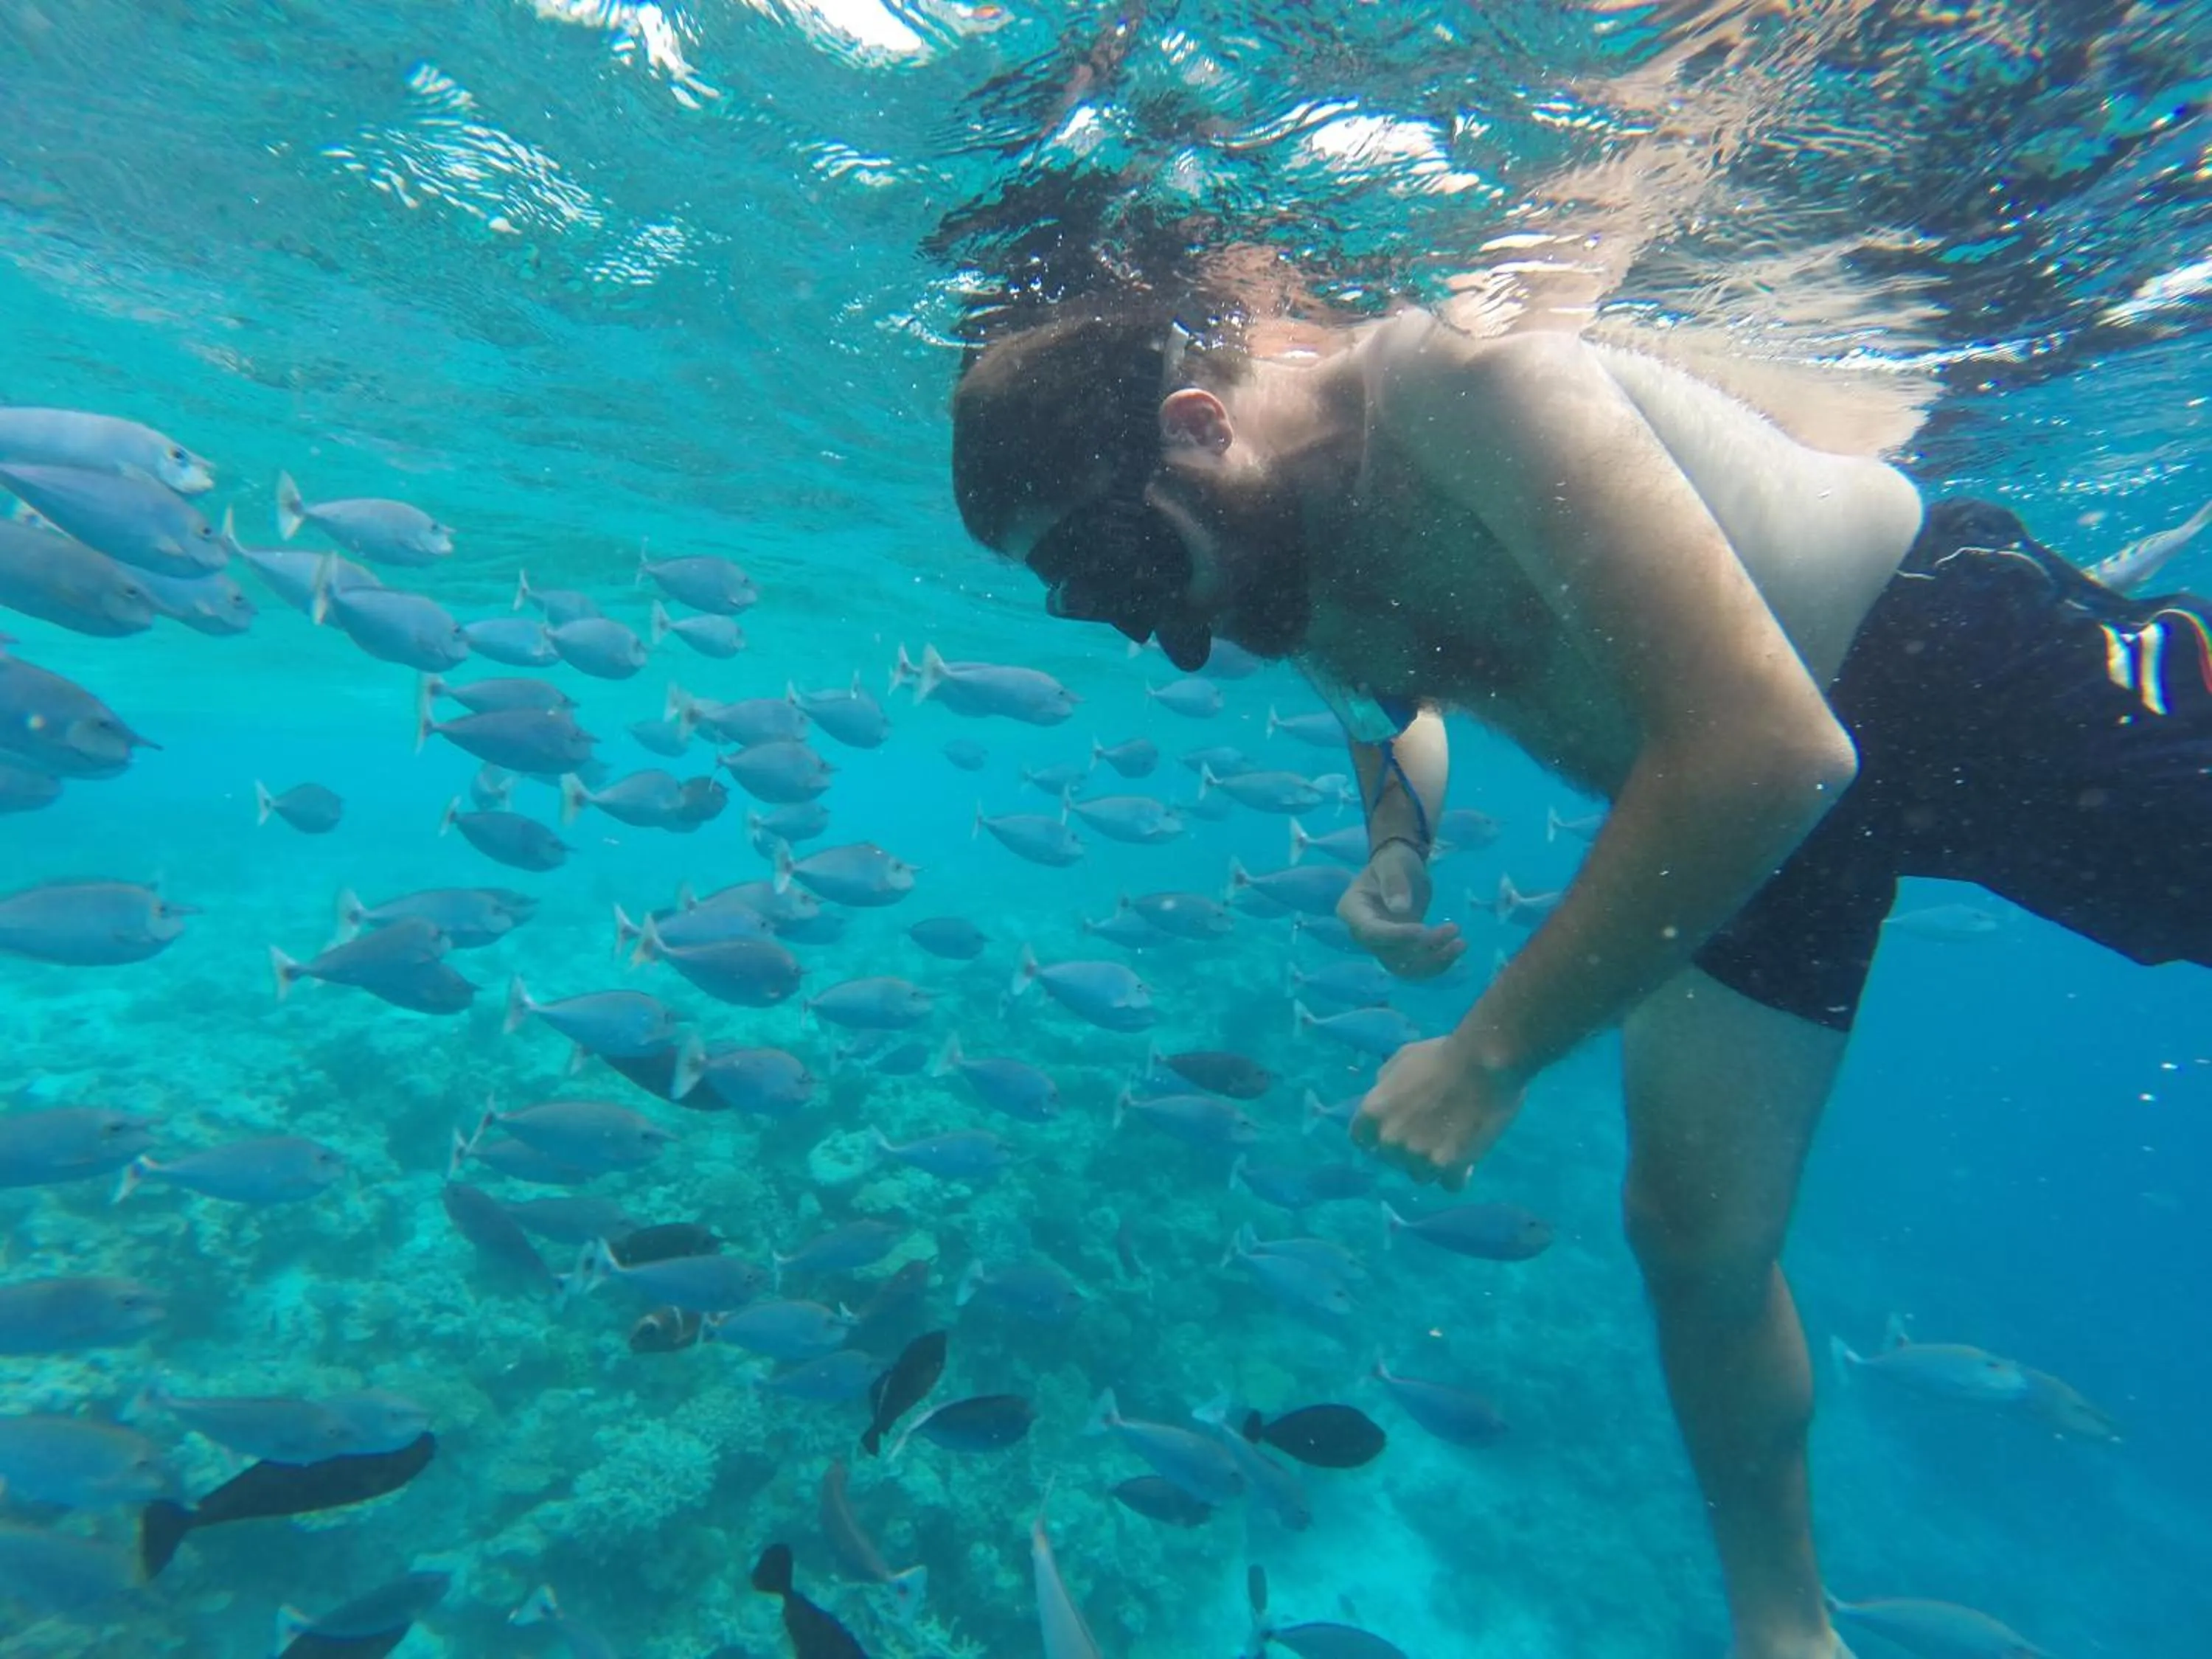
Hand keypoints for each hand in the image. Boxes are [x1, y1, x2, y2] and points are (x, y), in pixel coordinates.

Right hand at [1337, 840, 1464, 979]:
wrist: (1401, 870)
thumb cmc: (1394, 861)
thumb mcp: (1394, 862)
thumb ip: (1394, 882)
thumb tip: (1400, 909)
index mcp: (1353, 910)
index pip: (1371, 932)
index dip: (1396, 935)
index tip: (1423, 929)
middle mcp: (1363, 934)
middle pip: (1389, 953)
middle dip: (1424, 947)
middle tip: (1453, 929)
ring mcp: (1382, 945)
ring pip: (1405, 967)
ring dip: (1434, 961)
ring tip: (1460, 943)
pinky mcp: (1400, 951)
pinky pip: (1416, 967)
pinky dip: (1437, 963)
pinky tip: (1456, 949)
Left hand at [1350, 1034, 1524, 1189]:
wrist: (1483, 1064)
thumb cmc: (1441, 1055)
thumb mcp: (1400, 1060)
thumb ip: (1385, 1084)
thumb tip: (1383, 1095)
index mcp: (1373, 1112)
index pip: (1360, 1139)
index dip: (1377, 1136)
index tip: (1394, 1130)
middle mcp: (1390, 1140)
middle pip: (1391, 1159)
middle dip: (1406, 1149)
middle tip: (1429, 1132)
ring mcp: (1419, 1157)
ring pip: (1419, 1175)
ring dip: (1431, 1164)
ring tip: (1451, 1144)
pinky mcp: (1450, 1168)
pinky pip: (1450, 1184)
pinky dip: (1458, 1175)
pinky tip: (1467, 1159)